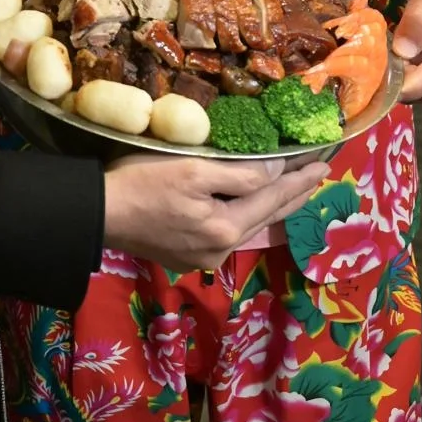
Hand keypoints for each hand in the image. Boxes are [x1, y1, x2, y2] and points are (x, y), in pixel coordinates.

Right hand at [102, 153, 328, 273]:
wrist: (97, 212)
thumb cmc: (142, 182)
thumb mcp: (193, 169)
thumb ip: (238, 174)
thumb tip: (274, 171)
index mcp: (225, 228)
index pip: (273, 197)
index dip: (300, 178)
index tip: (324, 163)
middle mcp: (221, 250)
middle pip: (266, 216)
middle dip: (294, 194)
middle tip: (318, 175)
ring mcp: (204, 258)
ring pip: (248, 226)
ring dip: (272, 205)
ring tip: (292, 189)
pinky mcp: (187, 257)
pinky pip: (228, 233)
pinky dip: (245, 215)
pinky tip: (249, 206)